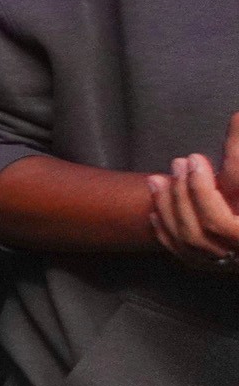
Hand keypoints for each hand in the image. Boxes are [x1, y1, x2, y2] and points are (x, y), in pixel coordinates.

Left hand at [147, 112, 238, 272]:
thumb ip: (237, 157)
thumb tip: (234, 118)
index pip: (225, 212)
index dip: (204, 187)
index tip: (194, 158)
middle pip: (208, 227)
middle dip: (188, 192)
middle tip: (180, 162)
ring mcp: (229, 262)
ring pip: (192, 241)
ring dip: (170, 207)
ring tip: (159, 178)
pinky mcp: (213, 266)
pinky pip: (184, 254)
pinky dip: (166, 232)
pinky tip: (155, 211)